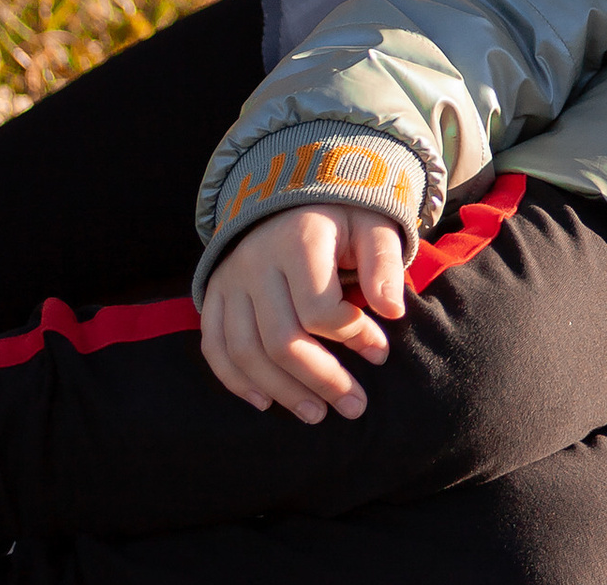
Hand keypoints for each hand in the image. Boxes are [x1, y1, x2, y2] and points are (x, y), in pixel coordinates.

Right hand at [200, 203, 407, 421]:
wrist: (292, 192)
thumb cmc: (342, 215)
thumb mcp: (373, 225)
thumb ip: (385, 264)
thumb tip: (393, 313)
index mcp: (299, 239)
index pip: (318, 308)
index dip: (352, 337)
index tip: (380, 352)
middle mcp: (256, 261)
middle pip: (281, 339)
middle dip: (320, 380)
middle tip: (354, 407)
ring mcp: (229, 280)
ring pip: (245, 351)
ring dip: (281, 391)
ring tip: (317, 414)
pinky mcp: (214, 294)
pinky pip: (215, 347)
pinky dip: (235, 380)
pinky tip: (264, 402)